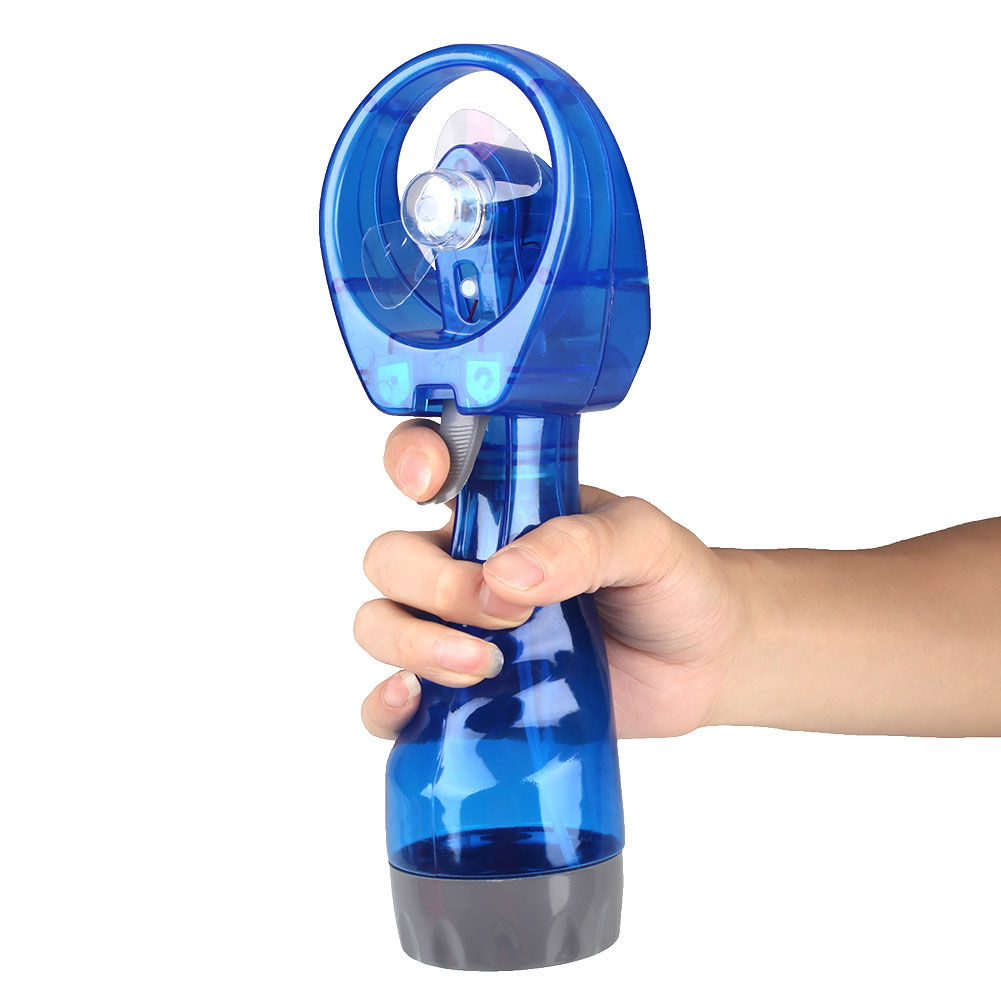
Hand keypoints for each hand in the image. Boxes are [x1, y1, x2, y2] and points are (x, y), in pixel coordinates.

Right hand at [355, 420, 751, 739]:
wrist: (703, 663)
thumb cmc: (673, 584)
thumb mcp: (645, 542)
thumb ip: (583, 544)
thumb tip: (505, 576)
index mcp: (501, 509)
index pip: (424, 465)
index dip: (407, 462)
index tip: (429, 485)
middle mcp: (467, 564)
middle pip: (390, 559)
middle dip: (432, 587)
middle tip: (506, 616)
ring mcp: (461, 631)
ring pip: (379, 624)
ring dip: (412, 645)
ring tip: (484, 666)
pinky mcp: (466, 696)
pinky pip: (391, 701)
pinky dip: (384, 703)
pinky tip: (413, 702)